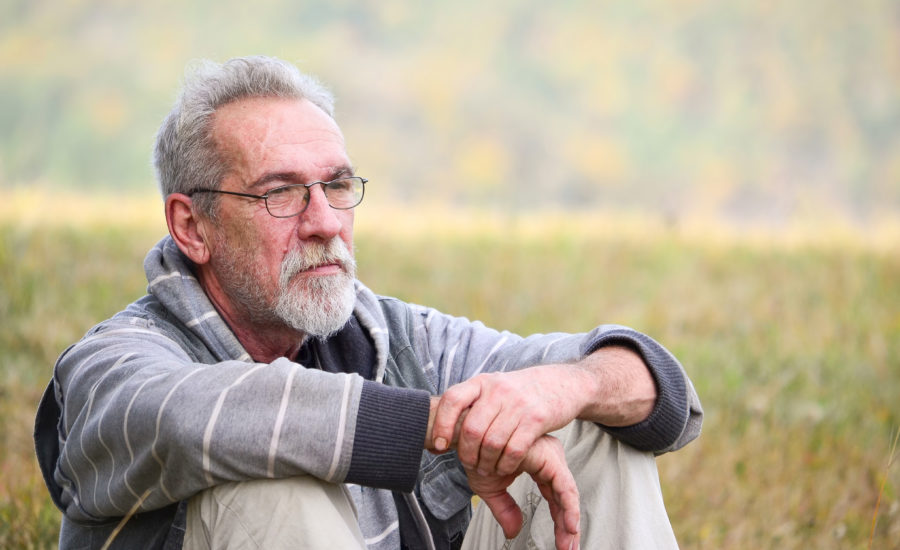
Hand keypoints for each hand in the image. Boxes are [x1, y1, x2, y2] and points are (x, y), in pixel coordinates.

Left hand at [431, 365, 586, 475]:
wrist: (561, 383)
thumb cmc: (521, 392)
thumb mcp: (494, 388)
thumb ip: (471, 404)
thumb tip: (438, 432)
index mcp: (482, 382)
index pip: (452, 399)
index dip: (442, 425)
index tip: (440, 446)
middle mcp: (498, 390)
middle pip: (471, 429)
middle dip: (467, 453)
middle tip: (470, 465)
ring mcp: (518, 403)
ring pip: (491, 443)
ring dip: (486, 463)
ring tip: (487, 469)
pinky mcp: (537, 419)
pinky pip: (514, 449)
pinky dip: (505, 464)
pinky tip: (505, 467)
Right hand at [466, 434, 579, 549]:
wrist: (464, 436)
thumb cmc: (475, 453)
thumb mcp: (490, 488)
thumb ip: (505, 509)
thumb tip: (514, 532)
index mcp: (539, 464)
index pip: (554, 498)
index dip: (559, 522)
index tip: (563, 544)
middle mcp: (548, 459)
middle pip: (563, 498)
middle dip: (567, 527)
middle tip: (569, 549)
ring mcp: (549, 457)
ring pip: (567, 494)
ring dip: (569, 521)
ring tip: (569, 542)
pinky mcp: (547, 457)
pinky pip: (564, 486)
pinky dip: (568, 506)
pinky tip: (569, 524)